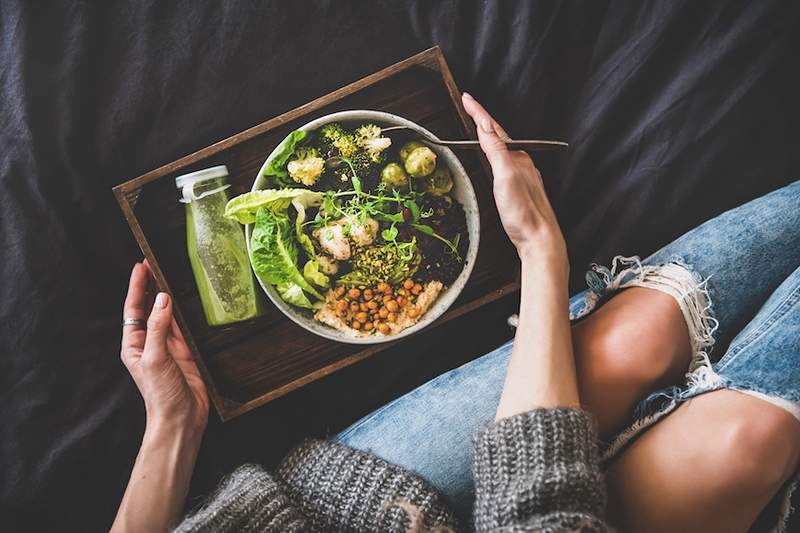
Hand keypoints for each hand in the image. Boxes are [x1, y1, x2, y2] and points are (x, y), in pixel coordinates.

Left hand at [121, 261, 208, 434]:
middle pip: (149, 308)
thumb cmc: (161, 394)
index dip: (137, 287)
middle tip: (155, 263)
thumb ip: (159, 327)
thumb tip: (163, 300)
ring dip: (167, 297)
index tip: (141, 266)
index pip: (134, 309)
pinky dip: (184, 312)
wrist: (181, 418)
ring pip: (167, 315)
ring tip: (170, 275)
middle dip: (151, 287)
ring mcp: (168, 347)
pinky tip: (185, 300)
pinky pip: (184, 327)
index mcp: (134, 345)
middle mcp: (149, 343)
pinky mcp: (185, 352)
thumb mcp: (156, 358)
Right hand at [462, 93, 566, 270]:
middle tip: (469, 106)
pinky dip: (494, 153)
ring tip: (478, 125)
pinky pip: (504, 162)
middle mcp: (522, 163)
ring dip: (489, 135)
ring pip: (502, 149)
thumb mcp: (506, 177)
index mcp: (518, 157)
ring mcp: (522, 176)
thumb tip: (485, 127)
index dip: (479, 112)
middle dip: (483, 119)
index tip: (467, 98)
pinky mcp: (519, 189)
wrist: (539, 240)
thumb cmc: (524, 213)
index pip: (494, 129)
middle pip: (499, 135)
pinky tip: (493, 159)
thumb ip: (496, 151)